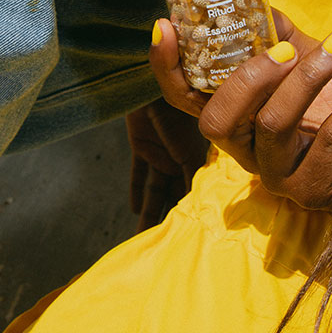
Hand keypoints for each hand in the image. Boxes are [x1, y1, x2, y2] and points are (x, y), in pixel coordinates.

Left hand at [125, 99, 208, 230]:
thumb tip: (198, 208)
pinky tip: (133, 210)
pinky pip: (138, 174)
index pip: (194, 192)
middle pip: (174, 195)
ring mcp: (160, 154)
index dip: (193, 213)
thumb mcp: (189, 150)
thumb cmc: (177, 114)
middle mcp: (180, 160)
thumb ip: (192, 176)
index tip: (192, 238)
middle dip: (171, 217)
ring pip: (154, 191)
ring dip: (149, 212)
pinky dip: (135, 191)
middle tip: (166, 245)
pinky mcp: (141, 147)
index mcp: (196, 160)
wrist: (151, 86)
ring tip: (144, 238)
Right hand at [149, 11, 331, 209]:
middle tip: (287, 49)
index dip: (167, 66)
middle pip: (217, 121)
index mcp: (234, 119)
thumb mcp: (303, 62)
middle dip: (249, 76)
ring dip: (310, 75)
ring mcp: (278, 175)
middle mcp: (246, 152)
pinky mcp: (318, 188)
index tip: (165, 24)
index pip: (184, 98)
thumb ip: (275, 34)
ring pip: (274, 124)